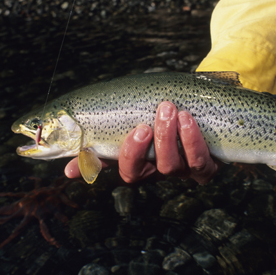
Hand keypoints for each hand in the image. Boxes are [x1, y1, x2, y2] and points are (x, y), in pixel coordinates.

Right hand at [64, 101, 217, 183]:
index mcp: (139, 163)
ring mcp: (183, 170)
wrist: (199, 102)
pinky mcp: (206, 166)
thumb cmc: (159, 113)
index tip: (111, 142)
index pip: (122, 170)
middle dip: (141, 148)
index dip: (109, 161)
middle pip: (143, 171)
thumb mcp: (131, 121)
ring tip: (168, 109)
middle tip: (143, 124)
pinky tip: (187, 118)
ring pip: (171, 165)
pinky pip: (199, 161)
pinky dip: (192, 140)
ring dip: (167, 137)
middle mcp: (158, 170)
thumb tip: (69, 172)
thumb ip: (101, 141)